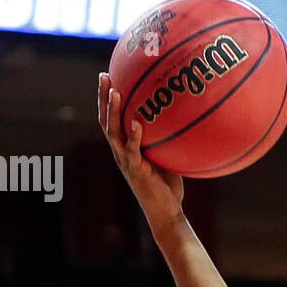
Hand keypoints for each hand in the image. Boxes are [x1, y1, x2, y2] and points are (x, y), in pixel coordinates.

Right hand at [98, 72, 183, 236]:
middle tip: (103, 75)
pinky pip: (132, 151)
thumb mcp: (167, 154)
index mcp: (125, 146)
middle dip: (103, 97)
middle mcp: (120, 151)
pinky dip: (134, 136)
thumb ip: (167, 136)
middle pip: (106, 119)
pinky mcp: (135, 171)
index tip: (108, 75)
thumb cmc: (168, 183)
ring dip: (112, 112)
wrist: (165, 210)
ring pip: (113, 132)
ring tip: (114, 92)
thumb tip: (184, 113)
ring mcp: (125, 161)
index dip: (107, 98)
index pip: (112, 118)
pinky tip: (136, 122)